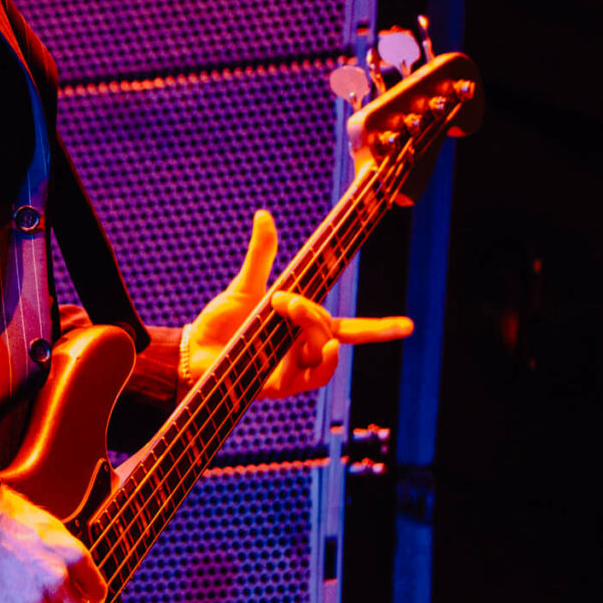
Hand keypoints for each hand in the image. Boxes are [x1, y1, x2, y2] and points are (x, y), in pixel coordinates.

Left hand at [184, 210, 413, 398]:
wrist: (192, 352)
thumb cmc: (221, 324)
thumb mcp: (244, 287)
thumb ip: (261, 256)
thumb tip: (263, 215)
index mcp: (302, 329)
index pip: (350, 329)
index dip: (380, 329)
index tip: (410, 326)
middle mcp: (303, 351)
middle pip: (331, 331)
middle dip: (313, 311)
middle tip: (282, 298)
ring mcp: (294, 370)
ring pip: (324, 352)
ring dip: (314, 329)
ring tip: (290, 309)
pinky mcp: (280, 387)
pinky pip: (309, 378)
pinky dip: (320, 362)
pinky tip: (321, 346)